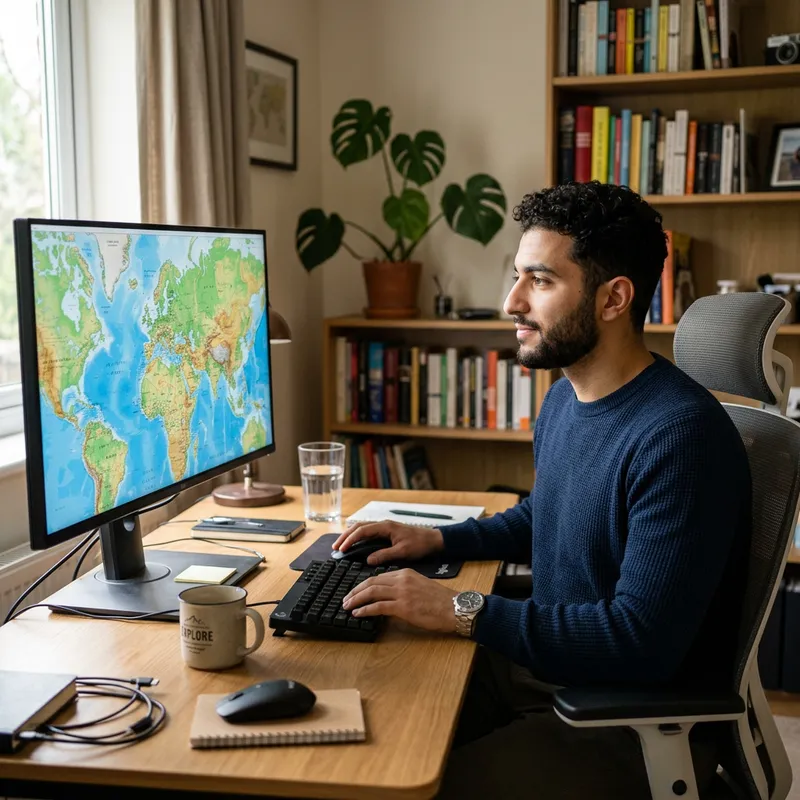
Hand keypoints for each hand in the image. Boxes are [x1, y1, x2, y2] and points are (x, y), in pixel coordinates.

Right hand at [332, 521, 443, 565]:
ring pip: (362, 528)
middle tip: (335, 547)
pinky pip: (368, 532)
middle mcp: (383, 525)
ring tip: (341, 546)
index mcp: (386, 527)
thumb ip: (384, 555)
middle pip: (359, 527)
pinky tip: (355, 544)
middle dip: (345, 536)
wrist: (433, 540)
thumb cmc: (420, 544)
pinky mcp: (387, 532)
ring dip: (351, 535)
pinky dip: (358, 537)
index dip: (350, 539)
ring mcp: (385, 527)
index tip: (341, 549)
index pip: (362, 530)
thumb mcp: (402, 552)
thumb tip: (368, 560)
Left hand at [342, 568, 457, 632]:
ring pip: (372, 592)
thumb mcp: (420, 586)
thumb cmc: (441, 601)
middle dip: (355, 591)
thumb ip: (404, 587)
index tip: (355, 591)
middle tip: (345, 598)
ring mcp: (402, 593)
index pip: (378, 576)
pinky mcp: (403, 607)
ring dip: (356, 599)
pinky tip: (358, 614)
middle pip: (371, 582)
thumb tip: (389, 596)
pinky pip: (378, 607)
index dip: (364, 584)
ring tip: (347, 606)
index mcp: (406, 573)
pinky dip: (365, 610)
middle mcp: (402, 580)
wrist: (455, 608)